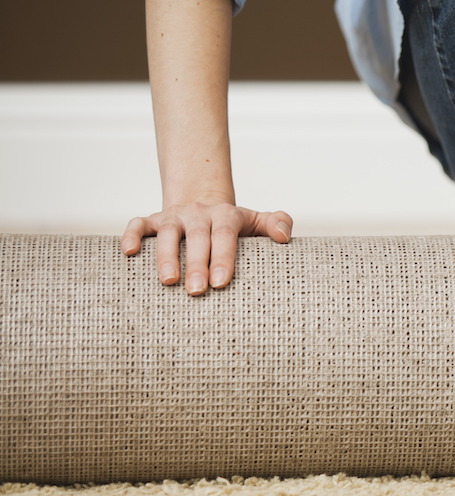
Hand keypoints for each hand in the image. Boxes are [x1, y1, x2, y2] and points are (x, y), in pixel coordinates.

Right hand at [122, 202, 292, 294]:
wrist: (203, 203)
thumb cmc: (232, 225)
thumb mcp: (257, 222)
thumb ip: (277, 224)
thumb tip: (284, 237)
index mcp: (226, 215)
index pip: (226, 235)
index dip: (223, 257)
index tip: (221, 283)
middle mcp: (199, 213)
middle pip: (198, 237)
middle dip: (197, 264)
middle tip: (197, 291)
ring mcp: (174, 216)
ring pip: (167, 233)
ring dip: (166, 256)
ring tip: (168, 281)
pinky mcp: (152, 219)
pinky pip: (138, 223)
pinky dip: (131, 235)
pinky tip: (129, 253)